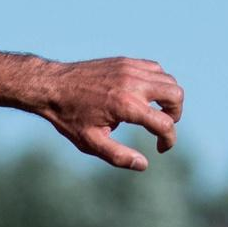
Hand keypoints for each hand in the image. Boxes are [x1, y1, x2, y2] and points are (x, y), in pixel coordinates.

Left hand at [30, 57, 184, 171]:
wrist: (51, 86)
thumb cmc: (69, 117)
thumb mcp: (90, 143)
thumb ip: (118, 156)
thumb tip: (143, 165)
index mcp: (125, 106)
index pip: (164, 124)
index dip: (169, 140)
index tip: (161, 149)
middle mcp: (132, 83)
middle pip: (176, 95)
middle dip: (175, 115)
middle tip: (162, 126)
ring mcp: (130, 68)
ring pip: (168, 79)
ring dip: (168, 98)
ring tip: (154, 113)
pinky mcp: (125, 61)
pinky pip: (154, 69)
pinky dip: (158, 82)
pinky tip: (145, 96)